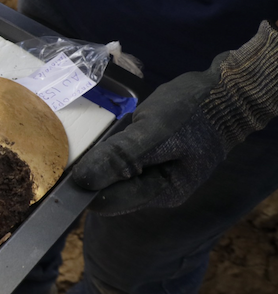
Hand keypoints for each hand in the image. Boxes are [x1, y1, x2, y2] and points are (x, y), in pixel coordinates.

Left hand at [73, 21, 277, 214]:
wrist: (225, 92)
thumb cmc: (193, 112)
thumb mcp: (154, 131)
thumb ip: (120, 157)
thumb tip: (82, 182)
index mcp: (162, 193)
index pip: (108, 201)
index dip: (85, 186)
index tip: (67, 164)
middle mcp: (156, 189)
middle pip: (108, 187)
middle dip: (99, 164)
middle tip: (99, 138)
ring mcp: (154, 172)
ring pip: (112, 169)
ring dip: (107, 151)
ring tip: (119, 128)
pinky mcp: (151, 156)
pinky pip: (122, 155)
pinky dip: (118, 141)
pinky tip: (126, 125)